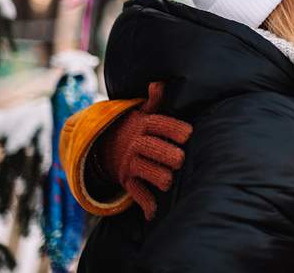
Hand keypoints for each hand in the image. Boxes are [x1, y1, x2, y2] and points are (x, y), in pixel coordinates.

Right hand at [95, 82, 191, 219]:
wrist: (105, 145)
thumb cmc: (138, 127)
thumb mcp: (143, 112)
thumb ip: (155, 100)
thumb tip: (160, 82)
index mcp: (144, 124)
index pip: (159, 124)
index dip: (173, 129)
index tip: (187, 134)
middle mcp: (137, 143)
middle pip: (152, 148)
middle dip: (167, 155)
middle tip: (180, 159)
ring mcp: (131, 162)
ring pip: (145, 171)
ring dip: (159, 177)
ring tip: (169, 179)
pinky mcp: (128, 179)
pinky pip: (136, 192)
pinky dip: (146, 203)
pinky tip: (154, 212)